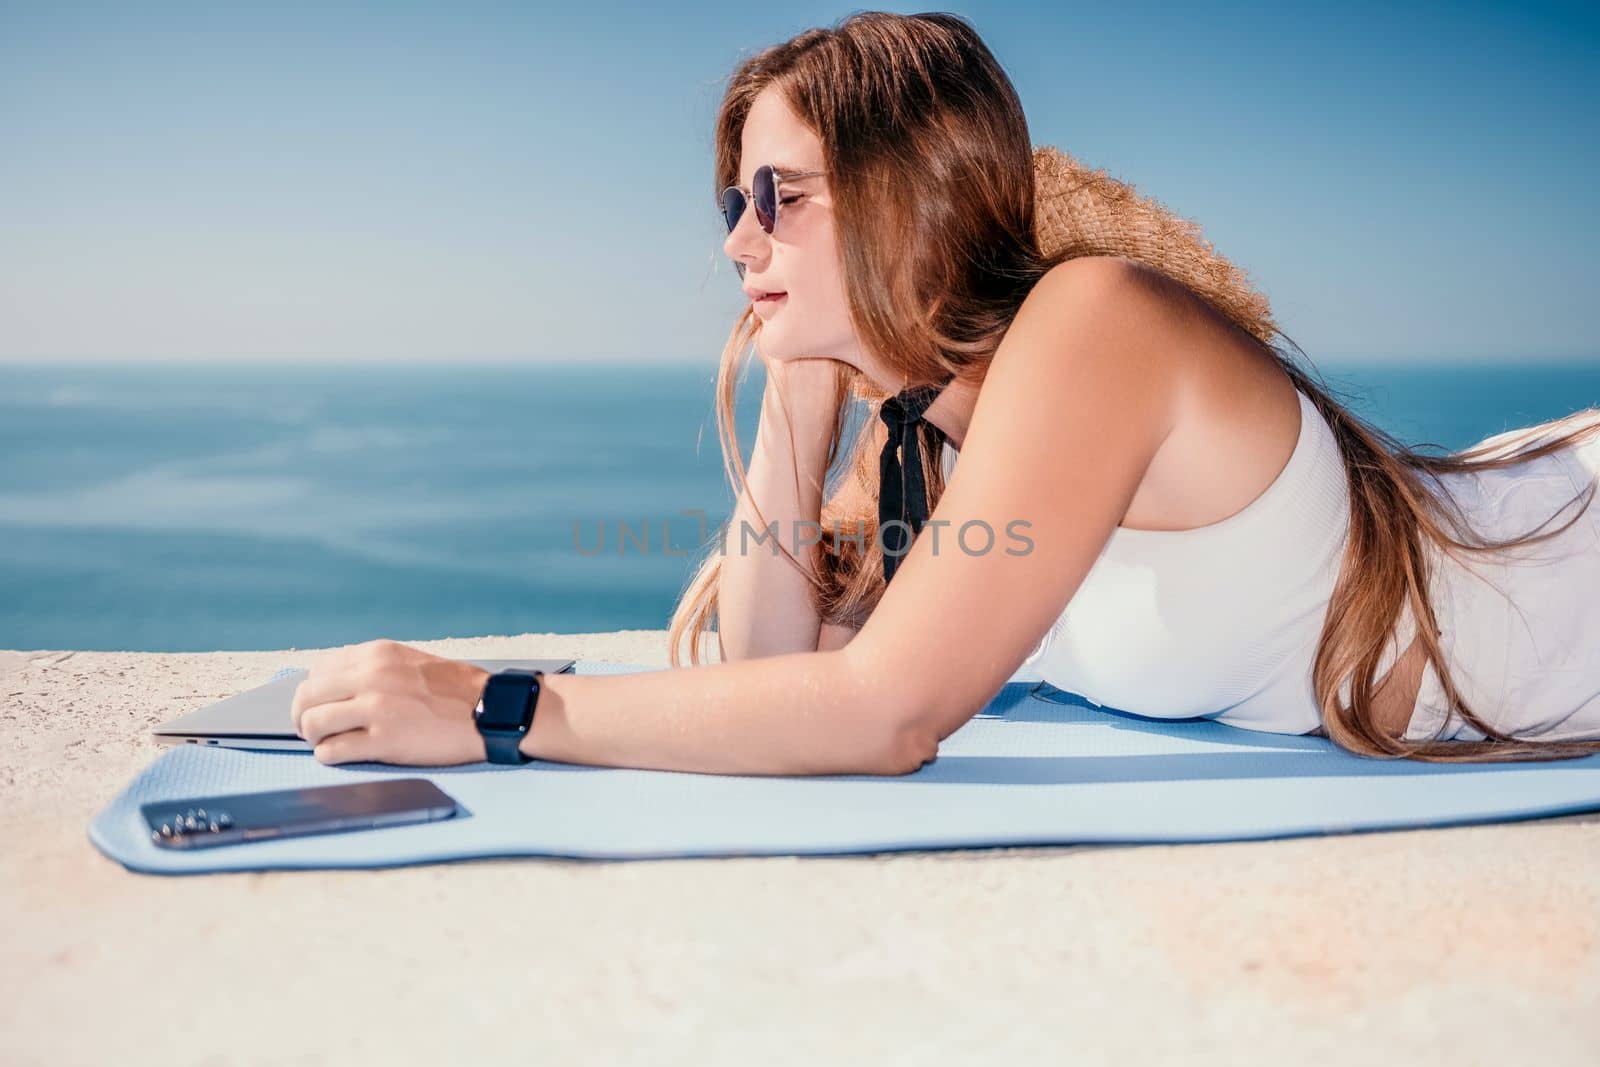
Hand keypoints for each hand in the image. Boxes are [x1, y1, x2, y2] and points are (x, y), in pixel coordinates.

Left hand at [289, 639, 492, 765]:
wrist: (491, 711)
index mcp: (377, 655)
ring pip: (314, 723)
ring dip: (314, 736)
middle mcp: (371, 677)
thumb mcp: (408, 662)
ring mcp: (376, 709)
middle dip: (303, 715)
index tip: (318, 704)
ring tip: (326, 742)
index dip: (313, 691)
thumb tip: (334, 687)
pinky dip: (329, 755)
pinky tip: (341, 754)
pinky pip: (332, 751)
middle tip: (311, 728)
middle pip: (307, 696)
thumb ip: (372, 669)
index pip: (319, 670)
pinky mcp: (383, 741)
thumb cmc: (455, 690)